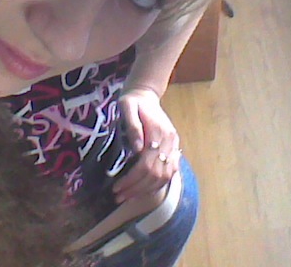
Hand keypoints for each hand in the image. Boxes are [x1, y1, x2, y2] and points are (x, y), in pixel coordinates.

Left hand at [112, 88, 180, 202]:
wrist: (145, 94)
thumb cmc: (133, 101)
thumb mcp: (127, 106)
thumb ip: (133, 126)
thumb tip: (137, 149)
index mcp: (159, 132)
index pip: (147, 164)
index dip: (132, 179)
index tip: (116, 187)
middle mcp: (170, 142)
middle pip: (156, 174)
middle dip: (136, 188)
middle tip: (118, 196)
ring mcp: (174, 146)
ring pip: (164, 177)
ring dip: (146, 190)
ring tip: (128, 196)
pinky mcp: (173, 149)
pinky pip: (169, 173)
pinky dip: (156, 185)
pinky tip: (142, 190)